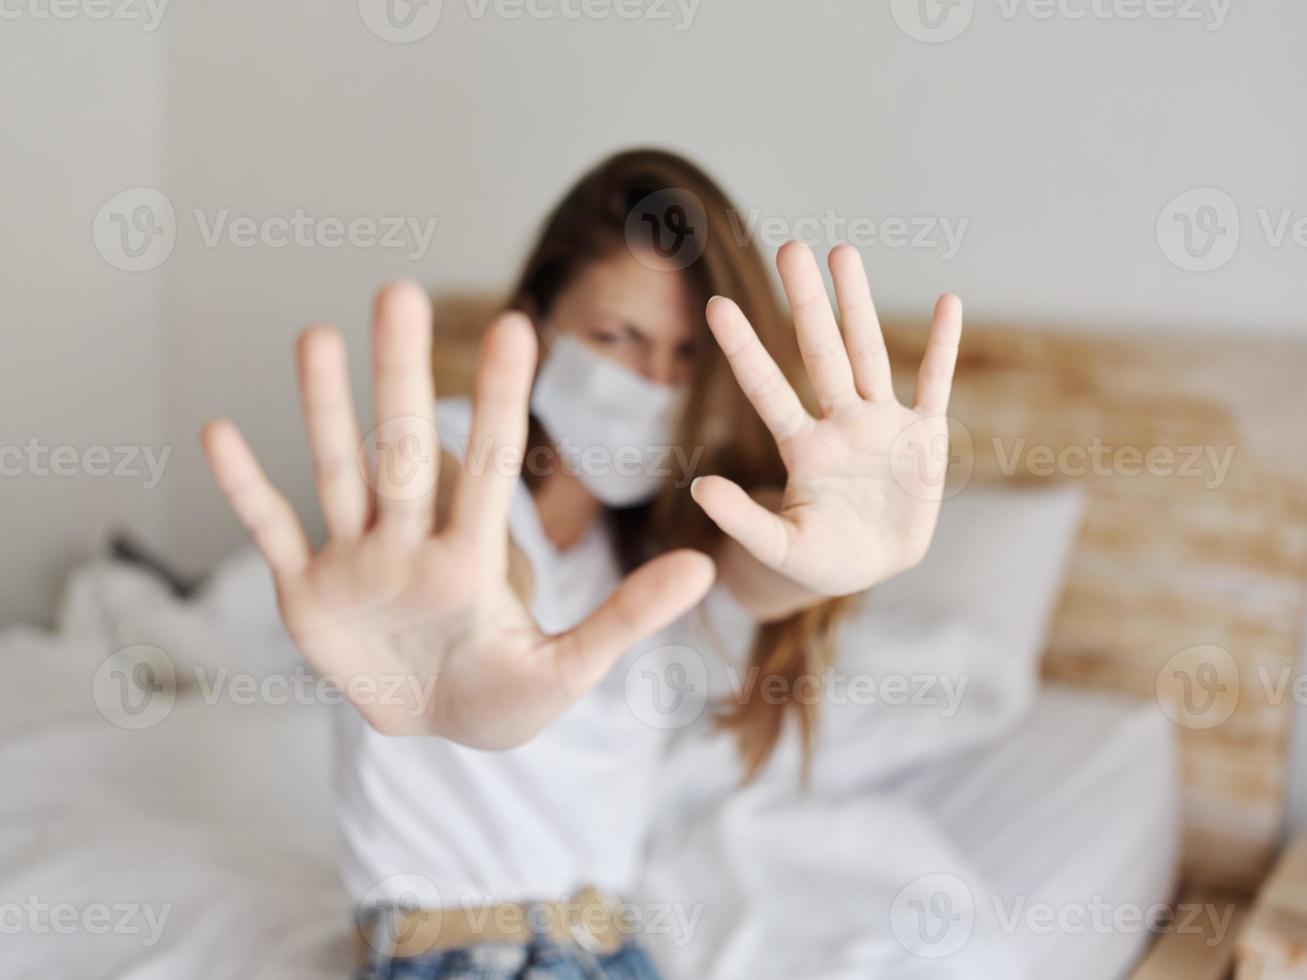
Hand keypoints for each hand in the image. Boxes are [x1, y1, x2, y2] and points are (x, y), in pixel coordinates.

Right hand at [202, 282, 713, 747]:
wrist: (436, 733)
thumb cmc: (504, 699)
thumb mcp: (567, 671)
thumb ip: (625, 620)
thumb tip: (703, 570)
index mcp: (472, 558)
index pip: (488, 467)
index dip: (498, 400)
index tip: (515, 325)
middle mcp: (412, 542)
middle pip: (404, 449)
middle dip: (400, 376)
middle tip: (398, 290)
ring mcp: (357, 563)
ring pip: (338, 471)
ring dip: (323, 408)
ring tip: (315, 333)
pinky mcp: (307, 596)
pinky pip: (272, 533)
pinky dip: (246, 491)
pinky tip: (219, 431)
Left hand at [691, 242, 961, 596]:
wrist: (874, 569)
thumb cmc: (822, 560)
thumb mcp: (781, 548)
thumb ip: (744, 520)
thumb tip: (699, 487)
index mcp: (803, 447)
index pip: (767, 389)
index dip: (745, 350)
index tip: (716, 306)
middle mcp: (839, 422)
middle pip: (820, 352)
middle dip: (806, 302)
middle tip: (789, 248)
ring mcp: (882, 424)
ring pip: (868, 353)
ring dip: (858, 305)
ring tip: (842, 252)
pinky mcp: (923, 437)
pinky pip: (935, 384)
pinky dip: (944, 347)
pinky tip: (949, 302)